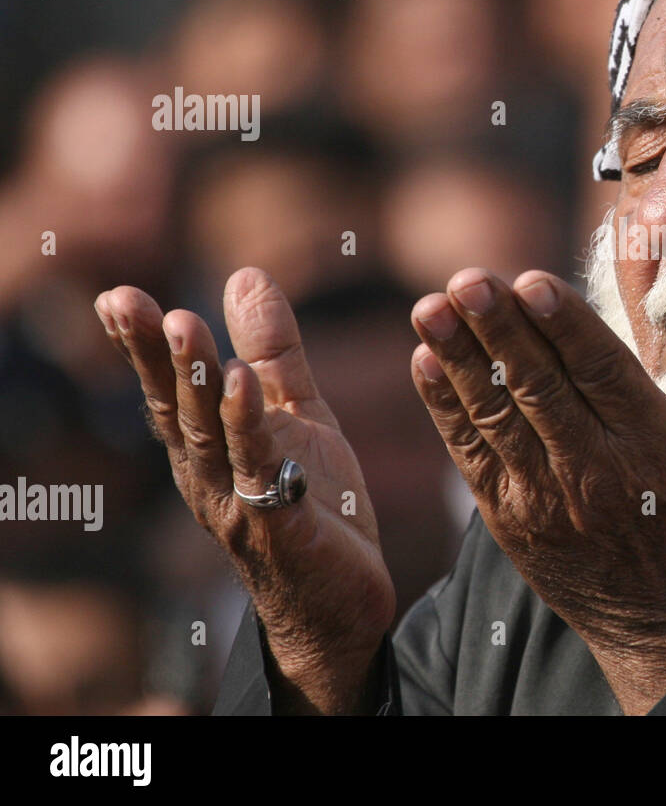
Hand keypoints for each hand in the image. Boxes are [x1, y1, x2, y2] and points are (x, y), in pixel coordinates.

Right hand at [95, 267, 395, 713]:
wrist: (343, 596)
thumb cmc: (313, 500)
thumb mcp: (298, 409)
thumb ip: (273, 347)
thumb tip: (245, 273)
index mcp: (209, 444)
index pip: (171, 387)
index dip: (142, 346)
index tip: (117, 296)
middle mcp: (209, 473)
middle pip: (176, 406)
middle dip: (152, 355)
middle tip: (129, 302)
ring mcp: (239, 499)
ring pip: (208, 434)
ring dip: (195, 382)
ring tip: (184, 326)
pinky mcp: (279, 521)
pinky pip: (259, 467)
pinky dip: (248, 425)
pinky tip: (243, 385)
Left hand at [409, 267, 665, 713]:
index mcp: (654, 446)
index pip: (601, 373)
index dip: (563, 326)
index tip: (530, 281)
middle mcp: (596, 470)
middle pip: (539, 388)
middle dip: (499, 331)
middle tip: (467, 280)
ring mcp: (547, 498)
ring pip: (497, 417)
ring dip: (460, 360)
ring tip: (430, 309)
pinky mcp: (513, 520)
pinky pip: (473, 457)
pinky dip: (446, 411)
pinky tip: (425, 364)